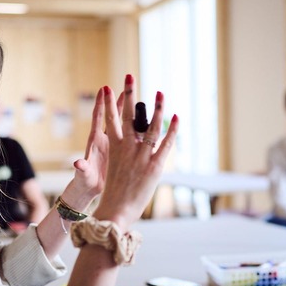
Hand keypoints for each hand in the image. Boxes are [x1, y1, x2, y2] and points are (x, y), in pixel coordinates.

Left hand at [61, 75, 131, 209]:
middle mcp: (104, 139)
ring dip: (129, 111)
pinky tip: (146, 122)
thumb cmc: (85, 181)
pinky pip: (130, 136)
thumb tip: (78, 164)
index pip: (98, 119)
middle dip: (119, 100)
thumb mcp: (85, 175)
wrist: (89, 190)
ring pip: (123, 124)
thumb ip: (82, 168)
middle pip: (112, 116)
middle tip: (126, 85)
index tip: (104, 89)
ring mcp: (113, 144)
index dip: (101, 104)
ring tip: (136, 97)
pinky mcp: (120, 151)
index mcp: (95, 142)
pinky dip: (137, 129)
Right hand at [92, 82, 178, 230]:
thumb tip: (126, 141)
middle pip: (127, 116)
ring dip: (157, 108)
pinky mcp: (155, 166)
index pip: (110, 119)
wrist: (117, 210)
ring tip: (160, 91)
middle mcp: (127, 148)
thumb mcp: (114, 168)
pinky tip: (177, 117)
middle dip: (128, 94)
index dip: (109, 103)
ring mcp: (141, 155)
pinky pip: (166, 144)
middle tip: (128, 75)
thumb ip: (121, 152)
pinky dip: (172, 130)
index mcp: (114, 147)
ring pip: (150, 127)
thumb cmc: (114, 192)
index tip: (107, 87)